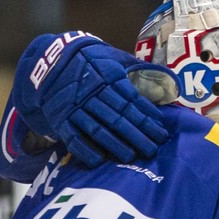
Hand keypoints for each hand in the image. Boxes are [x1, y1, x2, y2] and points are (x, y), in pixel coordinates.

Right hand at [13, 33, 178, 167]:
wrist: (50, 63)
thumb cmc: (92, 61)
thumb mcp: (115, 58)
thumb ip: (139, 69)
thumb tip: (168, 81)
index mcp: (108, 78)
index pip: (131, 100)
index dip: (147, 116)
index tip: (162, 130)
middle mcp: (92, 93)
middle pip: (117, 117)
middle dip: (137, 134)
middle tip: (153, 148)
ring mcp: (74, 107)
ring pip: (98, 129)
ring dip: (115, 144)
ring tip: (132, 156)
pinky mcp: (60, 120)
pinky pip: (72, 137)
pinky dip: (84, 150)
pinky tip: (99, 160)